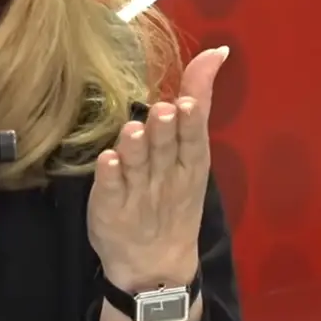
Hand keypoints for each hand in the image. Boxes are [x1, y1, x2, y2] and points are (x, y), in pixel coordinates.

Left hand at [87, 46, 228, 290]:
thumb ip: (195, 108)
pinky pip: (110, 190)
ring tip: (134, 129)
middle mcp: (165, 178)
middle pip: (165, 151)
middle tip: (165, 111)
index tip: (188, 102)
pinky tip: (107, 161)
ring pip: (137, 167)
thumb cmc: (172, 200)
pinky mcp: (110, 208)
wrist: (155, 266)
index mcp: (189, 166)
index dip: (191, 122)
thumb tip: (214, 54)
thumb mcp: (191, 157)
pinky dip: (109, 175)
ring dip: (136, 148)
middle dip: (165, 131)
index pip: (193, 140)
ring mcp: (137, 194)